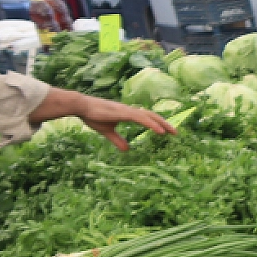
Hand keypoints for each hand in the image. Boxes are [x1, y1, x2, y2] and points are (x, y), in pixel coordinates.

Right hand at [28, 87, 175, 149]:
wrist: (80, 106)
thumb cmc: (92, 115)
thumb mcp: (107, 131)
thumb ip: (118, 140)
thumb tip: (127, 150)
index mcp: (127, 114)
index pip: (147, 117)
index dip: (158, 123)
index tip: (168, 131)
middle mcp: (129, 110)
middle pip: (151, 115)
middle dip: (165, 123)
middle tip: (176, 133)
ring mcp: (126, 110)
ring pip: (149, 116)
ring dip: (162, 124)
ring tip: (172, 132)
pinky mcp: (122, 112)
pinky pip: (141, 118)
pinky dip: (151, 124)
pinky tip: (160, 130)